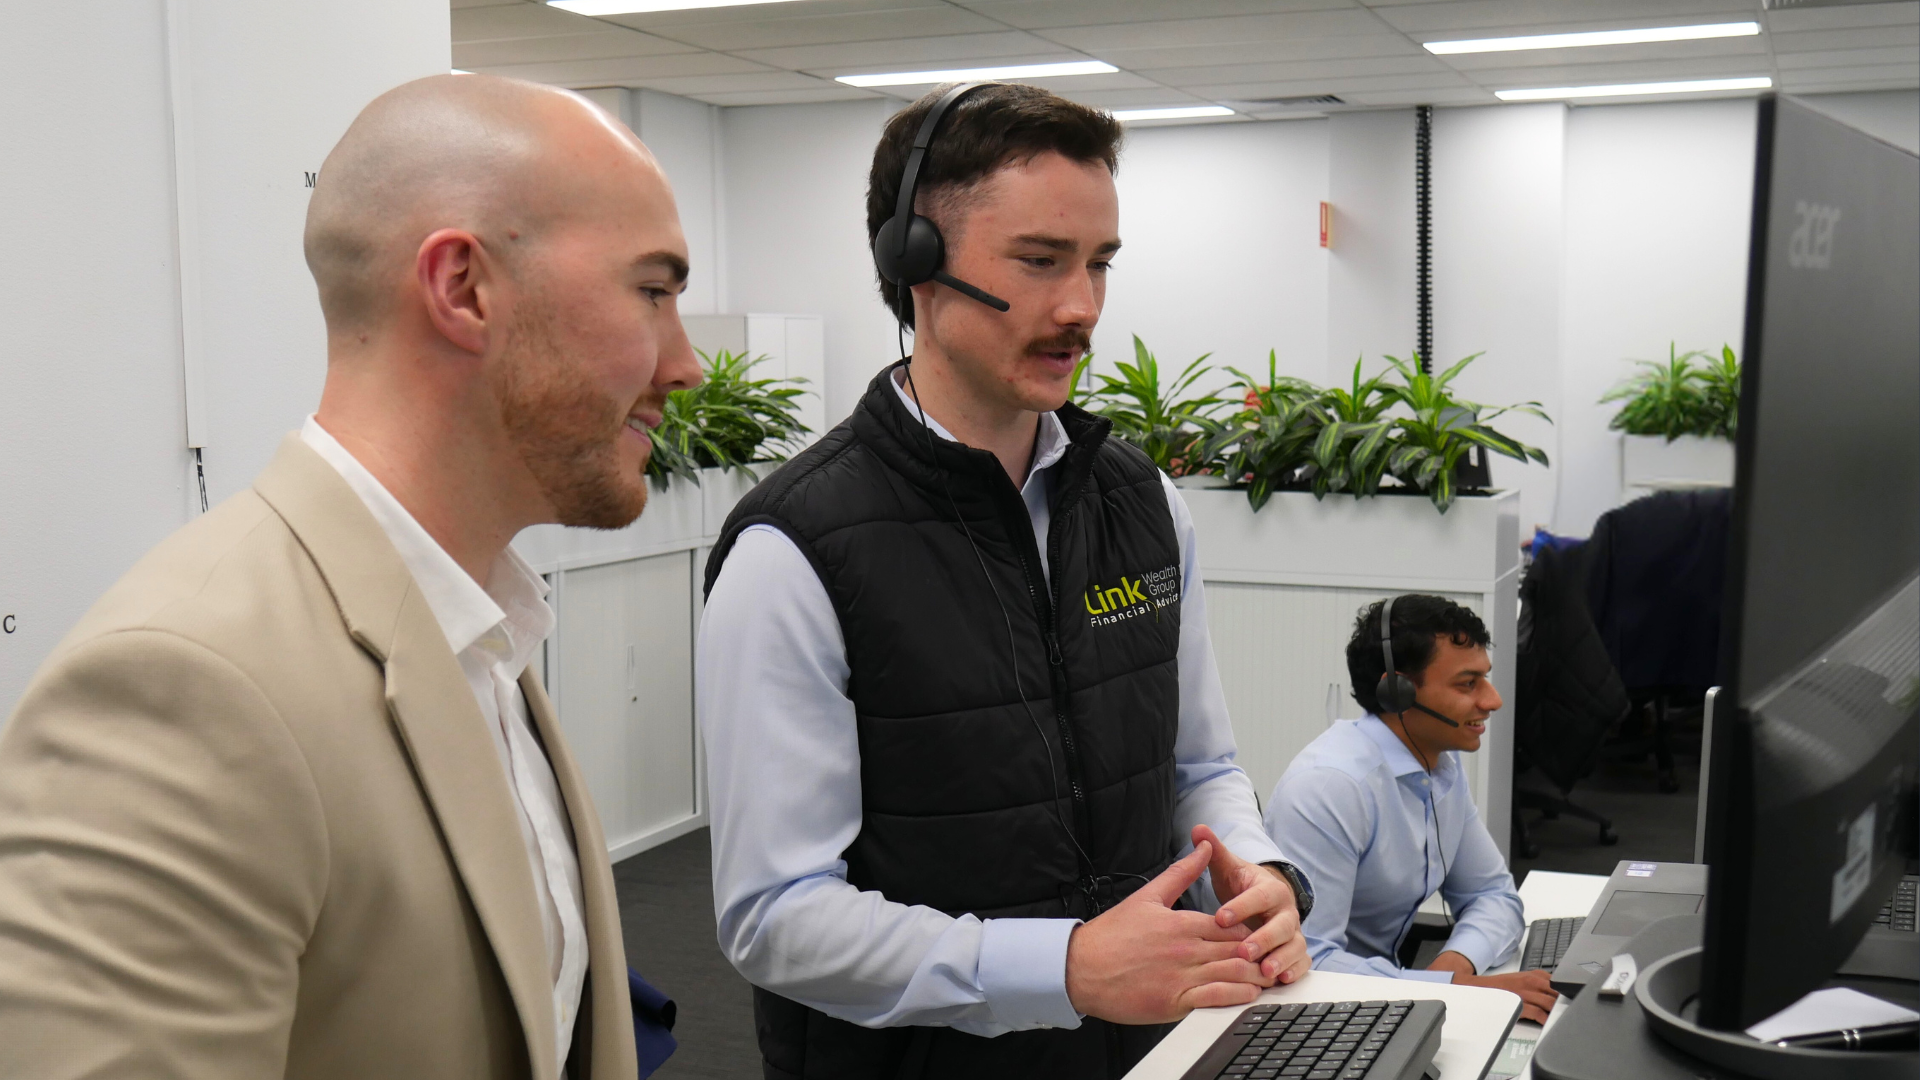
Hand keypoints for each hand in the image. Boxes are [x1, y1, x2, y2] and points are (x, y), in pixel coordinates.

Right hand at [1065, 841, 1273, 1024]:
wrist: (1081, 967)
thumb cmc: (1112, 934)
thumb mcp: (1148, 896)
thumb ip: (1181, 872)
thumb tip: (1203, 845)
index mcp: (1183, 922)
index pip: (1231, 924)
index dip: (1250, 930)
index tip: (1257, 935)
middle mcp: (1187, 948)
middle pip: (1238, 948)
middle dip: (1259, 953)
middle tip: (1271, 957)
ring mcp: (1182, 976)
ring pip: (1234, 973)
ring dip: (1255, 975)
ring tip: (1266, 976)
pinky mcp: (1175, 1001)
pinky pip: (1218, 998)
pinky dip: (1239, 996)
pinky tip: (1247, 994)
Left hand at [1192, 825, 1311, 984]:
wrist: (1263, 900)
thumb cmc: (1242, 887)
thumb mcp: (1229, 869)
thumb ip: (1214, 851)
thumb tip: (1198, 827)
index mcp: (1270, 889)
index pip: (1259, 896)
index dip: (1241, 907)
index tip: (1219, 917)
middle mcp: (1286, 911)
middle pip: (1281, 925)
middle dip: (1264, 939)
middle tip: (1244, 951)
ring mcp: (1293, 932)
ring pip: (1294, 946)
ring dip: (1281, 959)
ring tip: (1264, 972)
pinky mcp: (1296, 951)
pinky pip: (1302, 962)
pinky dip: (1294, 971)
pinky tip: (1281, 981)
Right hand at [1430, 953, 1557, 1022]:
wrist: (1478, 989)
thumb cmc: (1499, 987)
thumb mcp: (1520, 979)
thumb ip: (1538, 983)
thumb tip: (1556, 993)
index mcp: (1533, 975)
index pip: (1557, 982)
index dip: (1567, 991)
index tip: (1572, 999)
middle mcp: (1530, 982)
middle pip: (1556, 992)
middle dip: (1564, 1002)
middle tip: (1569, 1010)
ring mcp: (1525, 993)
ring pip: (1550, 1002)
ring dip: (1557, 1011)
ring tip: (1561, 1018)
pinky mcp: (1519, 1005)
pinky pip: (1539, 1013)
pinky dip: (1545, 1019)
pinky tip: (1547, 1022)